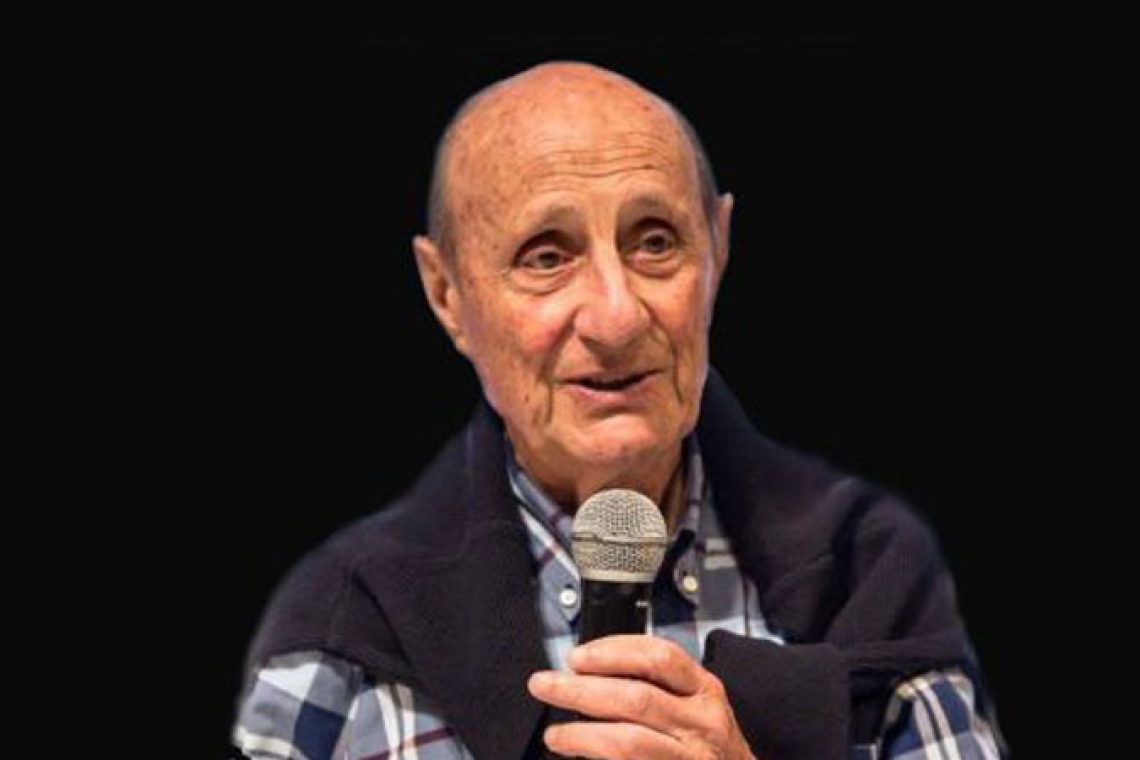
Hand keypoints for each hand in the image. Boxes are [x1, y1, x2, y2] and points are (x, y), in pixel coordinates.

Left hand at [527, 635, 755, 759]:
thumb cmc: (708, 743)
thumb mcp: (695, 703)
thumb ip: (655, 685)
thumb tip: (588, 672)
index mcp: (703, 690)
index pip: (659, 657)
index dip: (613, 652)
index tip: (577, 656)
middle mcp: (700, 723)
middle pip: (635, 698)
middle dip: (582, 689)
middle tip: (545, 684)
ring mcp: (688, 759)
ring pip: (627, 742)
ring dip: (581, 735)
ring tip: (554, 734)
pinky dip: (596, 758)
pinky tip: (576, 755)